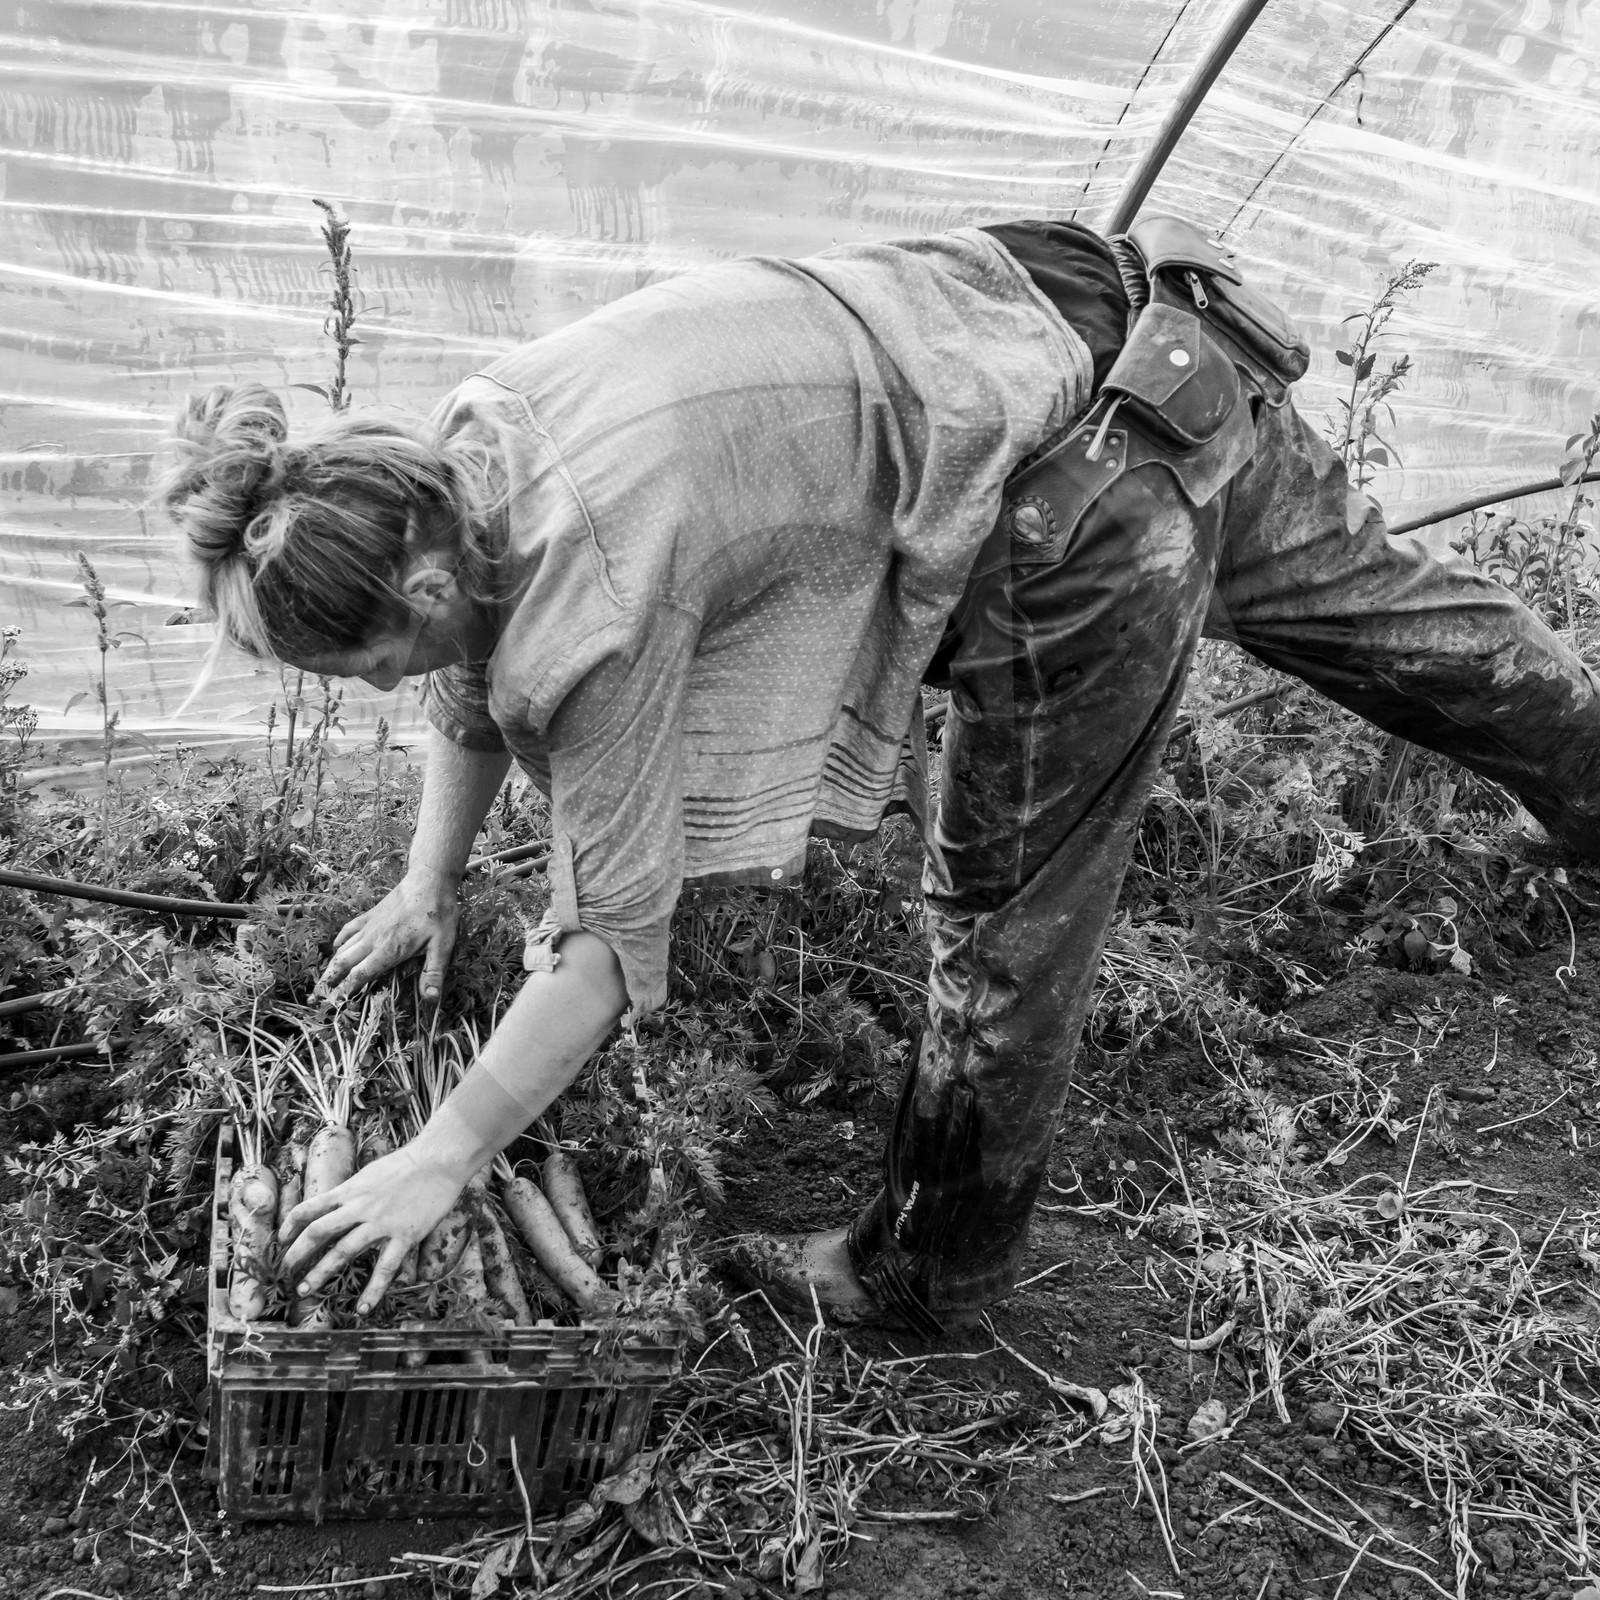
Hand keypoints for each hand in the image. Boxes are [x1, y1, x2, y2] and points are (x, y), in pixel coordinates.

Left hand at [279, 1143, 466, 1313]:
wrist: (439, 1160)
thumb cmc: (407, 1164)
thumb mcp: (370, 1173)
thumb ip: (352, 1191)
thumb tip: (337, 1203)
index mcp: (350, 1189)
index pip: (310, 1207)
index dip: (290, 1225)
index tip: (282, 1239)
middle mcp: (360, 1207)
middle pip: (318, 1232)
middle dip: (296, 1254)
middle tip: (284, 1272)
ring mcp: (381, 1223)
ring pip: (342, 1251)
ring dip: (319, 1273)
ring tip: (304, 1291)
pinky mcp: (404, 1235)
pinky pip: (385, 1269)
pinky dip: (373, 1291)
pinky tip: (362, 1309)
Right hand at [321, 869, 459, 1003]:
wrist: (429, 880)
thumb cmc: (438, 912)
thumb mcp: (442, 945)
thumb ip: (434, 973)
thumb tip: (431, 999)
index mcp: (389, 950)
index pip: (360, 975)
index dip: (347, 991)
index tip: (335, 1004)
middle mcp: (373, 939)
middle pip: (344, 963)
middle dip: (329, 982)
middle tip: (316, 998)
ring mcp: (369, 926)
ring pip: (343, 948)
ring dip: (330, 965)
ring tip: (321, 981)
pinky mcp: (370, 915)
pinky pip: (348, 929)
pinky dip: (339, 941)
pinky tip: (336, 948)